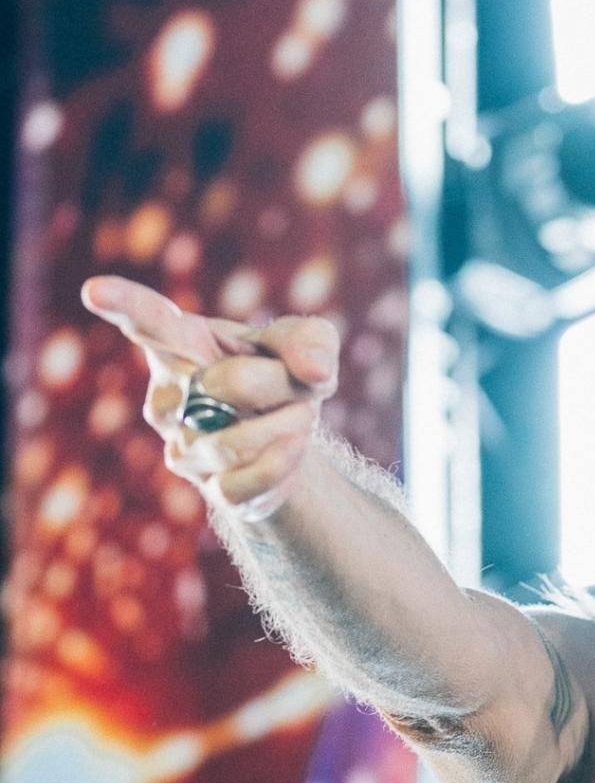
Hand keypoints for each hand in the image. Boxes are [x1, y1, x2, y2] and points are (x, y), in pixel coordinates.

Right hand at [80, 275, 340, 520]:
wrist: (290, 441)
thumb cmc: (283, 376)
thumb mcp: (307, 345)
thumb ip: (311, 340)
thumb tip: (312, 368)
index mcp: (182, 345)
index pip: (150, 322)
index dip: (123, 305)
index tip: (94, 291)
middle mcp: (168, 399)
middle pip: (226, 384)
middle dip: (278, 383)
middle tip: (295, 382)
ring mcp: (183, 449)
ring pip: (236, 441)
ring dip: (288, 425)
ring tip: (299, 416)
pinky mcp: (212, 491)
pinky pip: (244, 483)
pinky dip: (282, 464)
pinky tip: (291, 448)